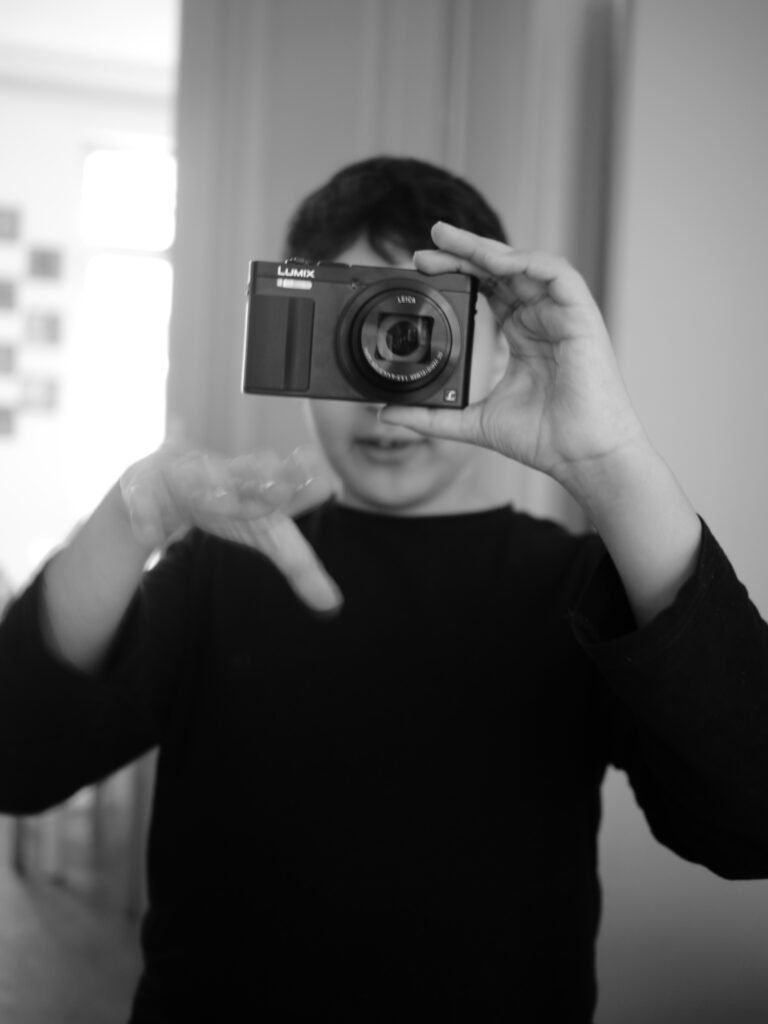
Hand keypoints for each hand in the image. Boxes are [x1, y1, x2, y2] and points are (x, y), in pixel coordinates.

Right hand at [119, 441, 342, 613]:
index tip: (328, 486)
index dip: (306, 490)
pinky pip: (144, 504)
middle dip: (265, 481)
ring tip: (222, 501)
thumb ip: (300, 567)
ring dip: (210, 489)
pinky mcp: (144, 489)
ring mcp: (184, 480)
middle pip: (247, 479)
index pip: (288, 489)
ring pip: (196, 482)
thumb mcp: (265, 537)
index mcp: (257, 493)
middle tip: (283, 491)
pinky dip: (147, 520)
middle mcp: (224, 478)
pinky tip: (151, 538)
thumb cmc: (229, 510)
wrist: (164, 479)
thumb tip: (334, 606)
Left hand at [380, 222, 647, 500]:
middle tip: (427, 242)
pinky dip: (524, 261)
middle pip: (501, 269)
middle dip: (464, 252)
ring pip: (524, 263)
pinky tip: (494, 260)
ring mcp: (562, 315)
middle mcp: (542, 319)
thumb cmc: (544, 439)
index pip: (488, 291)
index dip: (457, 275)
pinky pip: (556, 272)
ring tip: (449, 241)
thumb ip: (431, 416)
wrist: (580, 457)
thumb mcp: (473, 421)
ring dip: (487, 248)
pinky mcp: (582, 315)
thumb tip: (387, 413)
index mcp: (522, 337)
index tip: (420, 271)